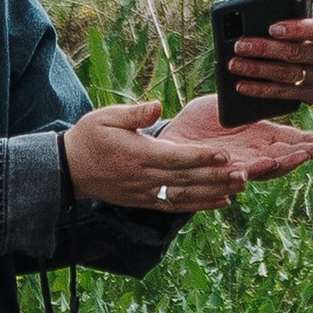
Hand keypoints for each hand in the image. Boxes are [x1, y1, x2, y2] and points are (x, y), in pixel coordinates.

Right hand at [63, 101, 245, 212]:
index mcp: (138, 154)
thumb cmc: (89, 138)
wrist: (69, 169)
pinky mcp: (144, 201)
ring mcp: (145, 192)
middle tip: (244, 173)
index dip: (201, 156)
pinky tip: (220, 201)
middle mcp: (144, 177)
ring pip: (185, 196)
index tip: (224, 154)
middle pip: (187, 179)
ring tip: (239, 187)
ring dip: (214, 193)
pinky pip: (176, 206)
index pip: (175, 157)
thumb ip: (134, 114)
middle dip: (216, 177)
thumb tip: (157, 106)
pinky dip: (199, 205)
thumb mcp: (106, 117)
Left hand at [165, 93, 312, 180]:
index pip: (289, 141)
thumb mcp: (229, 104)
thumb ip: (249, 102)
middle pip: (284, 157)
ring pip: (265, 168)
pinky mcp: (218, 172)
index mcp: (258, 137)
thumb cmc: (200, 120)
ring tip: (300, 157)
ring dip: (284, 163)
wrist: (172, 137)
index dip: (309, 142)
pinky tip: (265, 164)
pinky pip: (237, 173)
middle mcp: (252, 154)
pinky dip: (252, 170)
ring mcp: (238, 164)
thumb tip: (267, 81)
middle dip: (304, 153)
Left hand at [229, 0, 312, 124]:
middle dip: (266, 50)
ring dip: (259, 71)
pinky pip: (286, 93)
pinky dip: (263, 90)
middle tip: (240, 45)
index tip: (273, 27)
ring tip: (234, 64)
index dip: (297, 29)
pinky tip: (243, 86)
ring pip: (289, 75)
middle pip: (297, 53)